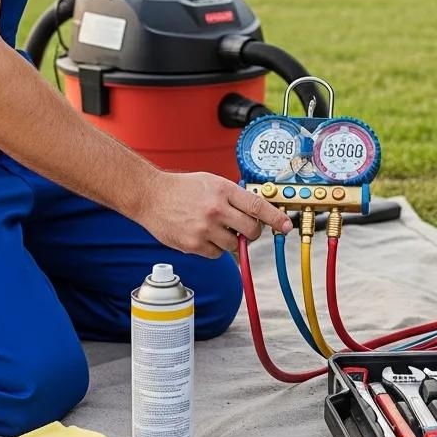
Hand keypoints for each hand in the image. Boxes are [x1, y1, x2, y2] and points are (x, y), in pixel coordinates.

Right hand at [137, 171, 292, 257]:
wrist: (151, 196)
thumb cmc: (182, 188)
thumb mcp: (211, 182)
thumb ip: (233, 196)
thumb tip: (256, 213)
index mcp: (223, 190)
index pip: (257, 205)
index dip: (275, 218)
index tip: (286, 226)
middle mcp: (216, 209)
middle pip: (251, 230)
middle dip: (253, 232)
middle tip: (245, 228)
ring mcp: (205, 228)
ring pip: (234, 245)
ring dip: (230, 240)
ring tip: (215, 227)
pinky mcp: (194, 245)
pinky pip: (217, 254)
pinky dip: (214, 248)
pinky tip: (202, 235)